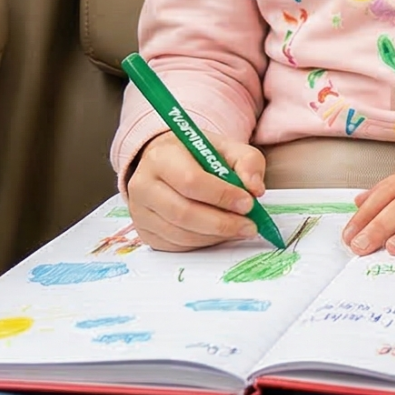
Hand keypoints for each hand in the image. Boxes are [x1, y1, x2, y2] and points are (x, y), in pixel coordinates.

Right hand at [125, 134, 267, 250]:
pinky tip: (219, 234)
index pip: (190, 181)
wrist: (169, 164)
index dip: (222, 196)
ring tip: (239, 229)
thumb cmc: (198, 156)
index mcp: (161, 157)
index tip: (248, 203)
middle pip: (183, 212)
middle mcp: (142, 185)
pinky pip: (175, 245)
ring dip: (215, 236)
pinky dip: (202, 243)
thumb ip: (247, 163)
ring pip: (179, 233)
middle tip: (249, 225)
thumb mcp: (227, 148)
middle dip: (222, 223)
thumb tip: (255, 190)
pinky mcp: (144, 232)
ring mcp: (139, 211)